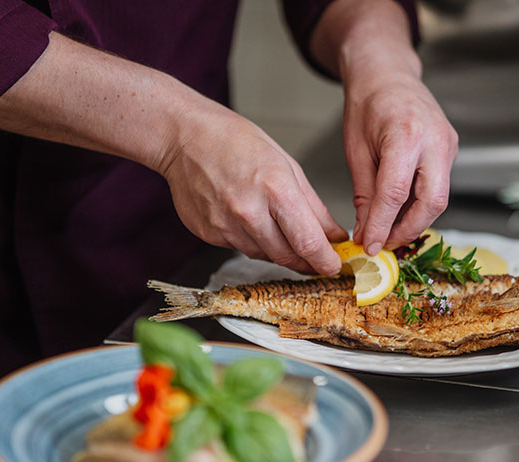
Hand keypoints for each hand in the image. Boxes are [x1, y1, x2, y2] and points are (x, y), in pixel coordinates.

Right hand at [161, 101, 346, 274]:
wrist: (184, 137)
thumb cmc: (235, 142)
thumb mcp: (287, 166)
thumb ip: (314, 207)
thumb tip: (334, 236)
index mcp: (275, 189)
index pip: (308, 243)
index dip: (325, 262)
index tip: (334, 267)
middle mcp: (248, 211)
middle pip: (288, 257)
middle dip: (307, 262)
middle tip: (316, 259)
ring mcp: (225, 226)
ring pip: (265, 256)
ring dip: (279, 250)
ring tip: (277, 227)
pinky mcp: (209, 234)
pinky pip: (241, 249)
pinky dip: (252, 241)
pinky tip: (248, 219)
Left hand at [343, 69, 457, 256]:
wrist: (387, 74)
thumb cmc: (367, 104)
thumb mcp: (356, 150)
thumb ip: (364, 194)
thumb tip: (366, 231)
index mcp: (406, 134)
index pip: (396, 193)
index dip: (382, 225)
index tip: (369, 245)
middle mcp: (434, 140)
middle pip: (432, 202)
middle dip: (408, 230)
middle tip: (384, 244)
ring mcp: (447, 144)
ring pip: (439, 198)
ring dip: (415, 221)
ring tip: (389, 232)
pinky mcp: (451, 150)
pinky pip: (438, 186)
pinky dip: (419, 204)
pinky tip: (400, 212)